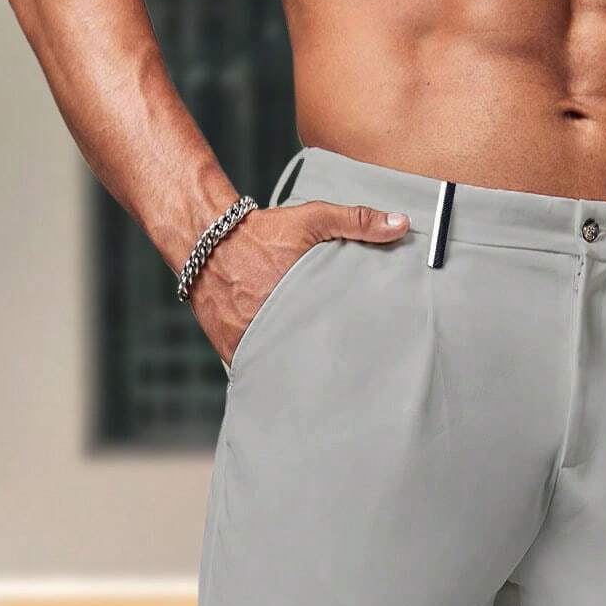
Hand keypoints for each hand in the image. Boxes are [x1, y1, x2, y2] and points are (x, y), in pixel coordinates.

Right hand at [189, 201, 409, 365]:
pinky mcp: (233, 352)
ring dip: (300, 377)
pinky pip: (258, 373)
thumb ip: (357, 221)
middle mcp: (274, 326)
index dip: (351, 349)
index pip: (335, 337)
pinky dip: (271, 376)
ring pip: (284, 372)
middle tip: (348, 378)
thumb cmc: (263, 231)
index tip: (366, 356)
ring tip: (320, 387)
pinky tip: (288, 383)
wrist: (205, 241)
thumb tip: (401, 225)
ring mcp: (251, 343)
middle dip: (327, 369)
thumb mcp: (313, 218)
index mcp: (301, 300)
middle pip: (310, 361)